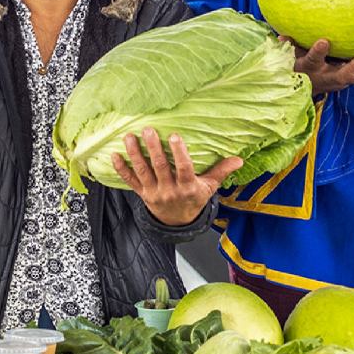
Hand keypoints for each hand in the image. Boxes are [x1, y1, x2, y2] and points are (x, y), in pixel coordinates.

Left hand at [112, 128, 241, 227]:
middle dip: (153, 148)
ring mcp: (154, 193)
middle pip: (160, 167)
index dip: (178, 153)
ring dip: (135, 154)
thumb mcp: (210, 187)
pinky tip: (114, 156)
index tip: (173, 136)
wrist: (177, 223)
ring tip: (129, 137)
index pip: (183, 169)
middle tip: (148, 130)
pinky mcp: (142, 194)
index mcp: (188, 188)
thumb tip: (239, 159)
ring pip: (143, 171)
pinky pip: (130, 181)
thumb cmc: (194, 199)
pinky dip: (121, 169)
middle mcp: (170, 191)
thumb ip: (221, 171)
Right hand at [286, 38, 353, 95]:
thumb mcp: (289, 56)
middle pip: (342, 75)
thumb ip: (288, 46)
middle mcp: (328, 77)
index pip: (312, 60)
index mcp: (310, 69)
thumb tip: (282, 35)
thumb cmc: (297, 66)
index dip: (318, 52)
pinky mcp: (350, 80)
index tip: (323, 42)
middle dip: (352, 68)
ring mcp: (341, 80)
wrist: (303, 89)